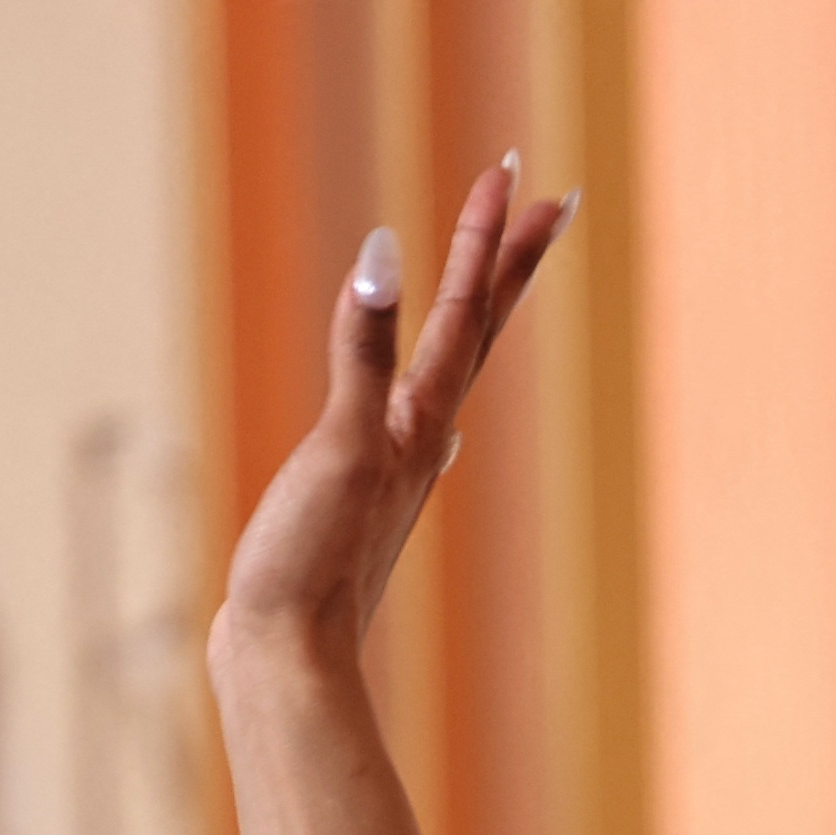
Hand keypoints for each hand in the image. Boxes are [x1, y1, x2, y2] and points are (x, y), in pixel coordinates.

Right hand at [215, 154, 574, 669]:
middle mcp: (423, 441)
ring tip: (492, 278)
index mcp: (421, 421)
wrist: (287, 660)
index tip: (518, 172)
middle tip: (548, 199)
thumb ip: (362, 347)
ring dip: (474, 315)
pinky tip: (428, 413)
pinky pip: (408, 421)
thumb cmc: (313, 561)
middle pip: (479, 332)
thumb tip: (385, 253)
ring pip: (451, 372)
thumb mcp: (339, 442)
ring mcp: (397, 470)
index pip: (467, 310)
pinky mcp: (363, 500)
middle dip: (507, 261)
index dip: (488, 237)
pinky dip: (422, 388)